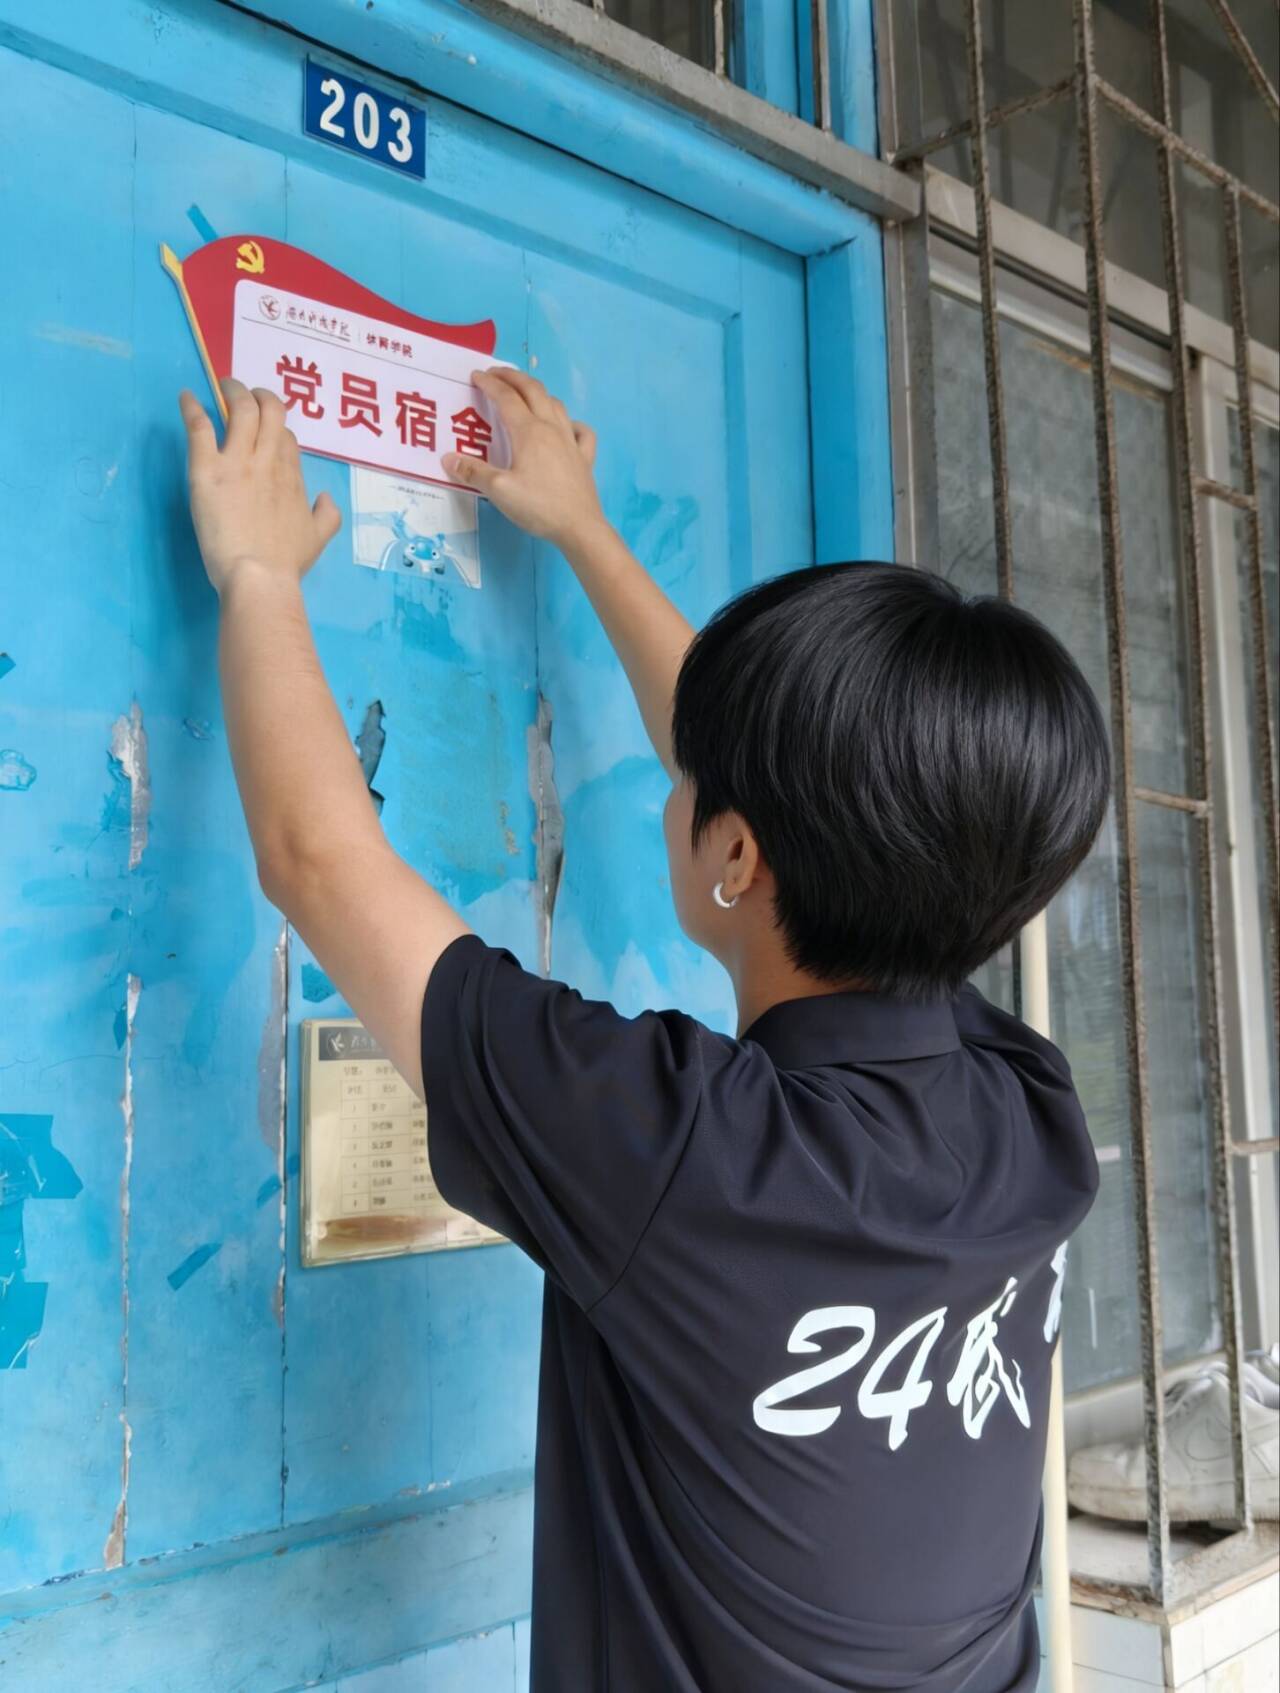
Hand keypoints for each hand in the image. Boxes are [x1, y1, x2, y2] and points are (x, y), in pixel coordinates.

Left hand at [179, 378, 341, 594]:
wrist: (259, 577)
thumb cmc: (286, 563)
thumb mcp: (318, 538)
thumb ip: (327, 515)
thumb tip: (325, 497)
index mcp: (292, 476)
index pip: (287, 437)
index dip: (277, 428)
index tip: (266, 432)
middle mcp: (269, 461)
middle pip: (270, 410)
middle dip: (260, 396)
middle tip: (246, 395)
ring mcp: (238, 462)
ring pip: (241, 409)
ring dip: (233, 391)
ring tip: (224, 386)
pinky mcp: (208, 469)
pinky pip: (200, 427)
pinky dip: (192, 408)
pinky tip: (186, 397)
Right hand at [442, 368, 604, 549]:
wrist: (579, 527)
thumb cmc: (538, 506)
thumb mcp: (499, 491)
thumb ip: (473, 472)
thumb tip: (447, 459)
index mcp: (528, 431)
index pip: (506, 398)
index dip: (490, 383)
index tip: (476, 375)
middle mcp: (551, 428)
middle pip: (533, 390)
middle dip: (513, 377)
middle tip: (496, 373)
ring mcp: (571, 441)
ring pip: (556, 404)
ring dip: (538, 392)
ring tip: (525, 393)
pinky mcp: (585, 457)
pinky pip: (581, 431)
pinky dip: (571, 422)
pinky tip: (566, 427)